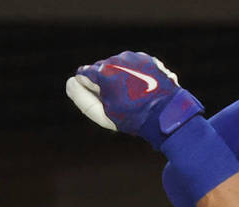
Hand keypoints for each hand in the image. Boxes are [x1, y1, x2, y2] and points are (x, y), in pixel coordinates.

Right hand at [66, 51, 203, 148]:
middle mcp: (116, 59)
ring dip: (121, 77)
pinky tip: (143, 90)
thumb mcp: (103, 114)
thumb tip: (71, 82)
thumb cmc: (133, 118)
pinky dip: (136, 75)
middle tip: (121, 102)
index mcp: (102, 72)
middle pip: (101, 69)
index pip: (83, 75)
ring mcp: (133, 57)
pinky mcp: (147, 58)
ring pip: (118, 65)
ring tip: (134, 96)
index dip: (90, 90)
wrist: (167, 113)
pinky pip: (134, 65)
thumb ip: (82, 98)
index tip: (103, 101)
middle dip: (106, 82)